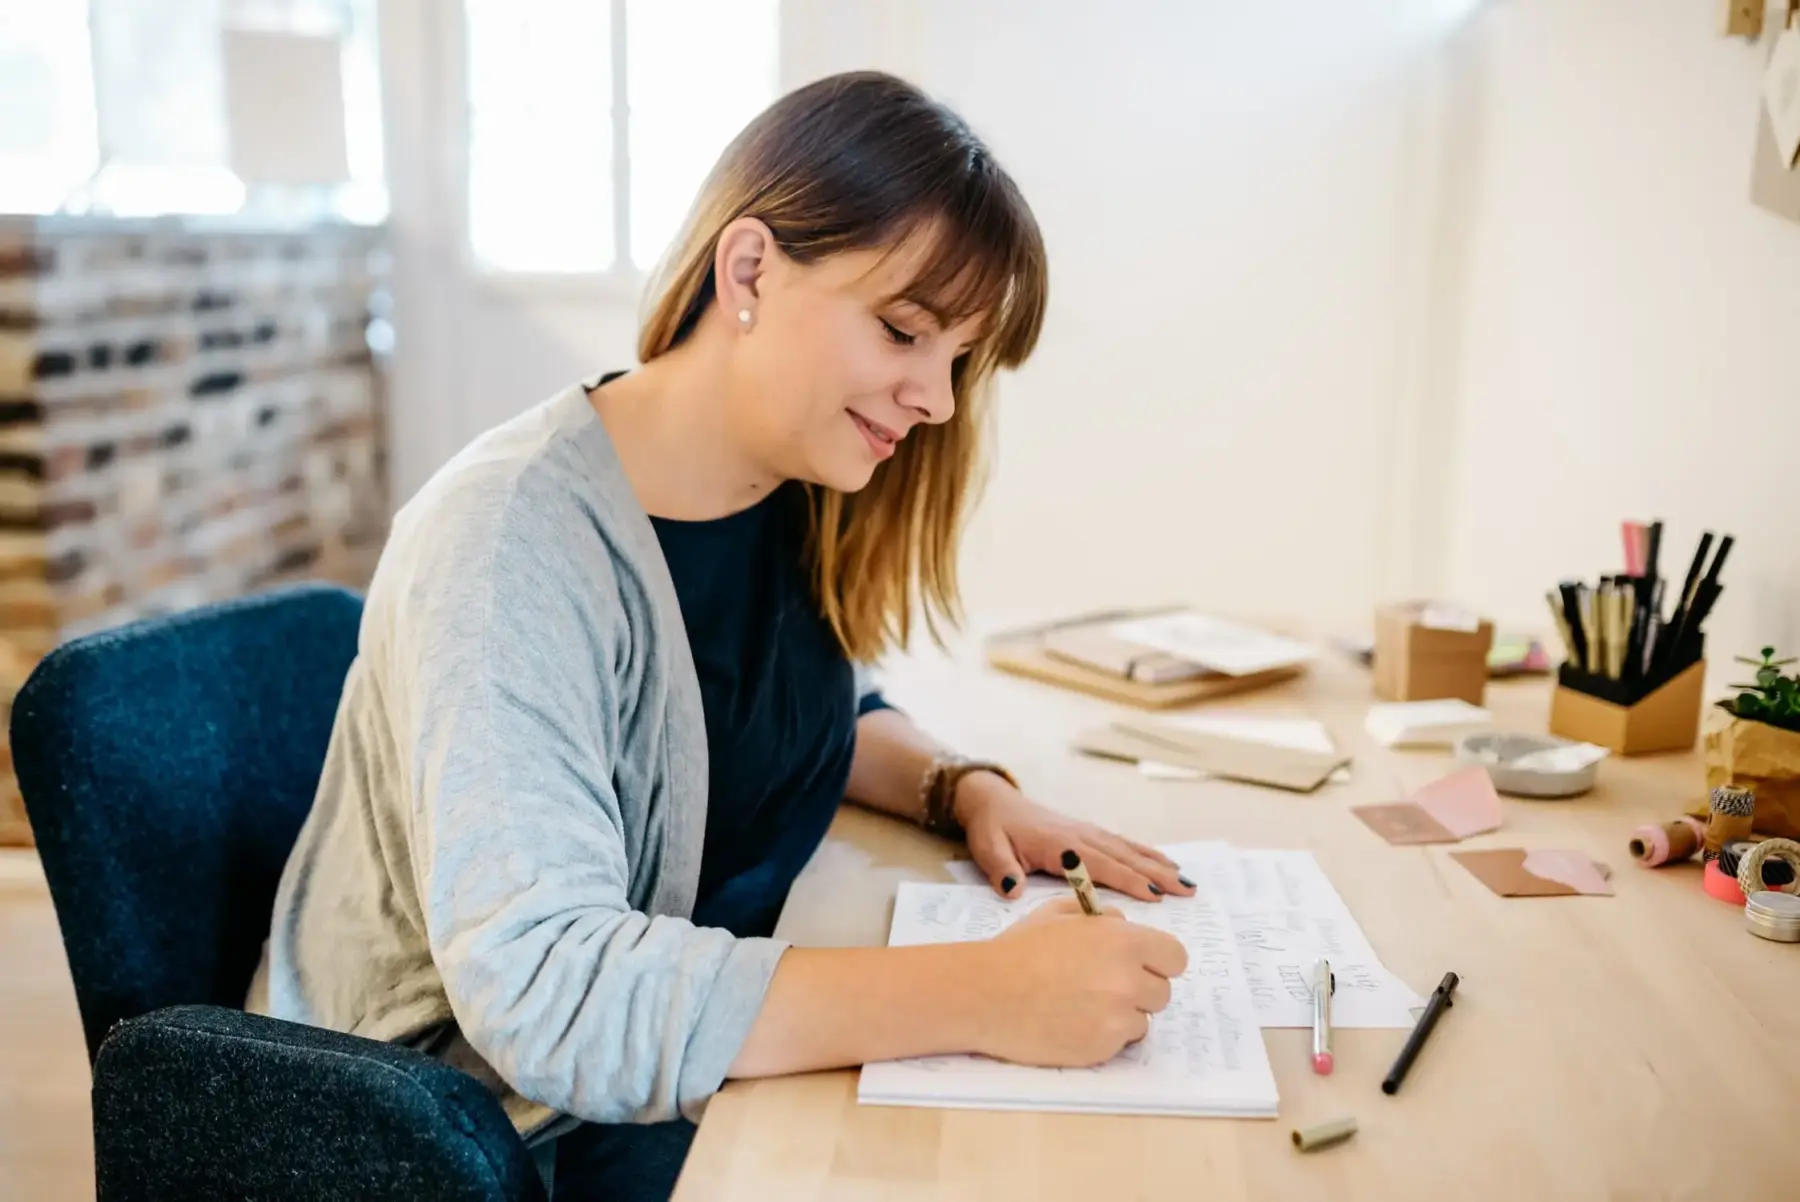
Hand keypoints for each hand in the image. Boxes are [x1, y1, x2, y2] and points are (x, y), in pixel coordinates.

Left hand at [954, 773, 1195, 901]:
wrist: (993, 802)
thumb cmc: (992, 829)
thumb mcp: (988, 849)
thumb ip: (1001, 868)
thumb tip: (1012, 888)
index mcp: (1059, 844)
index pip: (1099, 865)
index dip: (1126, 880)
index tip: (1153, 895)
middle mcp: (1080, 836)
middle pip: (1124, 857)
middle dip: (1157, 875)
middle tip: (1187, 891)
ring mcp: (1087, 832)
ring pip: (1129, 850)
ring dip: (1159, 865)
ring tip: (1187, 882)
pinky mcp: (1088, 832)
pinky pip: (1123, 844)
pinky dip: (1147, 854)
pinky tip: (1165, 863)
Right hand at [975, 897, 1187, 1066]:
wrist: (984, 992)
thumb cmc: (1018, 950)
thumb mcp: (1057, 913)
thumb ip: (1101, 915)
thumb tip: (1125, 925)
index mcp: (1123, 940)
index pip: (1175, 958)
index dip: (1156, 962)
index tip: (1138, 967)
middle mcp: (1128, 979)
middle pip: (1162, 992)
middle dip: (1139, 990)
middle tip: (1102, 988)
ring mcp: (1118, 1017)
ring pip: (1144, 1020)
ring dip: (1122, 1016)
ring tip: (1083, 1007)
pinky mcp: (1103, 1048)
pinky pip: (1121, 1044)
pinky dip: (1103, 1037)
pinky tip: (1072, 1023)